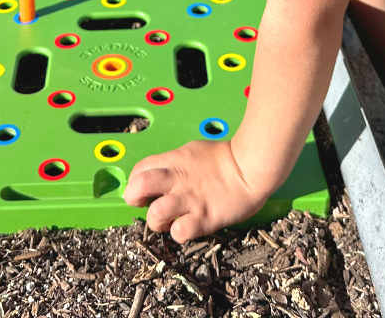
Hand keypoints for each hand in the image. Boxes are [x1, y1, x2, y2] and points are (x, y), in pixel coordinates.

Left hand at [123, 139, 268, 242]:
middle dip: (134, 198)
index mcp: (174, 160)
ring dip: (156, 221)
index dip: (135, 181)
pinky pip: (180, 232)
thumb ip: (177, 163)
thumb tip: (165, 173)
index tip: (143, 190)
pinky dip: (179, 233)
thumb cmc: (226, 158)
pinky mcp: (204, 218)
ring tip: (167, 221)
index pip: (140, 169)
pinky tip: (186, 228)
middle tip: (144, 205)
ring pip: (156, 214)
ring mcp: (189, 199)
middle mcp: (177, 179)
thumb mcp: (194, 151)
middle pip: (139, 186)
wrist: (251, 167)